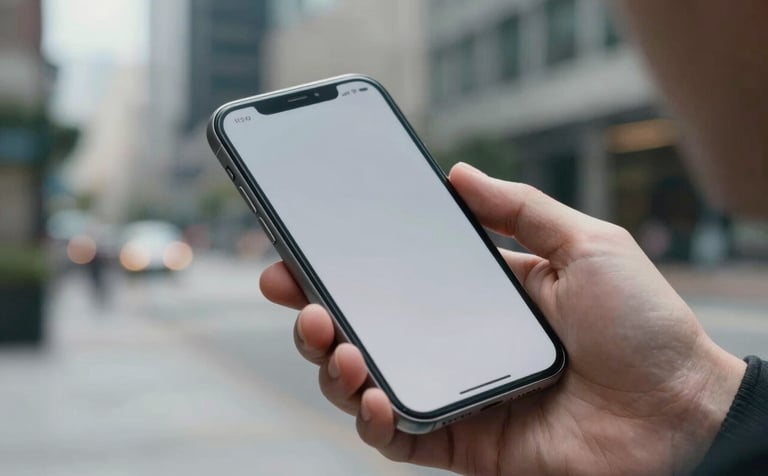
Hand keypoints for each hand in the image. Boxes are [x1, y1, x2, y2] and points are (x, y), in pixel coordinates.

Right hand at [259, 163, 744, 474]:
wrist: (680, 415)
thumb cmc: (643, 326)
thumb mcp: (587, 245)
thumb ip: (521, 209)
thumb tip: (458, 173)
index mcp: (479, 297)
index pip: (396, 279)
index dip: (345, 266)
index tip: (301, 247)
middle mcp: (457, 344)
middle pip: (367, 329)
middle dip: (316, 312)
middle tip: (291, 289)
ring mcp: (455, 393)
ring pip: (366, 383)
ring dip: (332, 363)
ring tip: (333, 341)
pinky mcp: (462, 441)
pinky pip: (397, 437)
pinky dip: (371, 420)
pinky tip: (371, 395)